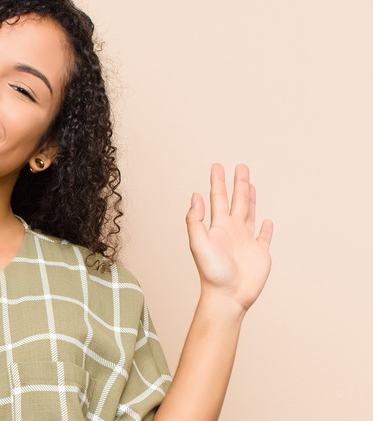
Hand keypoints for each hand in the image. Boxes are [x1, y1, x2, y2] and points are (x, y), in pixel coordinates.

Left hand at [185, 164, 273, 311]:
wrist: (228, 296)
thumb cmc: (212, 272)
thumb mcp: (199, 243)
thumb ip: (196, 220)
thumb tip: (195, 196)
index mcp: (218, 226)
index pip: (218, 198)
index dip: (218, 182)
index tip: (218, 166)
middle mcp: (232, 230)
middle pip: (236, 201)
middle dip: (238, 183)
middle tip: (240, 167)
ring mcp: (246, 241)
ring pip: (249, 213)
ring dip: (250, 199)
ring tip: (250, 185)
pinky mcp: (260, 253)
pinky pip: (264, 237)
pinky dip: (265, 228)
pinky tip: (266, 221)